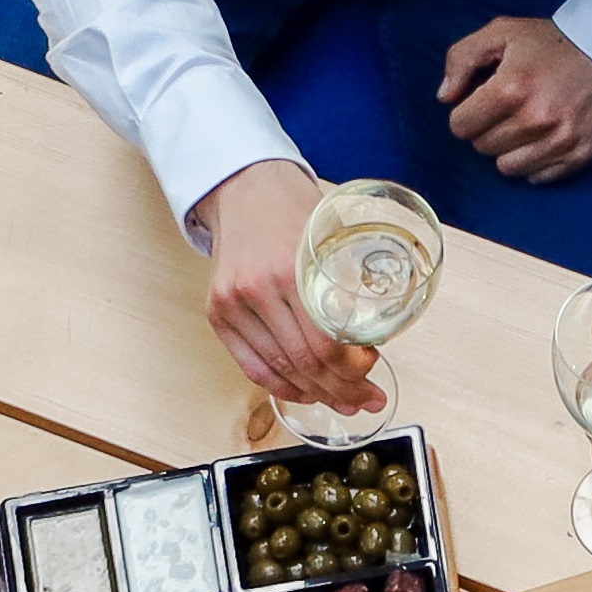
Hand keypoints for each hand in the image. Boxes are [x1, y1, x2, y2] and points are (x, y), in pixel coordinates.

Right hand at [199, 161, 373, 408]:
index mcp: (289, 271)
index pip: (325, 344)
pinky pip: (250, 366)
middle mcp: (256, 290)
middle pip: (304, 363)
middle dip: (342, 390)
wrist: (245, 189)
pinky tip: (305, 393)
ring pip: (279, 370)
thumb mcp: (330, 237)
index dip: (353, 370)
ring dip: (316, 393)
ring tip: (342, 402)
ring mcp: (232, 304)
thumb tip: (375, 335)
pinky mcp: (217, 313)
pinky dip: (281, 386)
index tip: (372, 370)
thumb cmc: (293, 210)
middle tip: (367, 399)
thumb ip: (347, 281)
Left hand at [436, 14, 591, 184]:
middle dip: (488, 129)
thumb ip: (462, 59)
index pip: (461, 126)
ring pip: (508, 167)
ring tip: (526, 125)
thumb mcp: (501, 32)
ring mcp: (560, 142)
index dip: (466, 113)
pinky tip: (545, 137)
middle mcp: (534, 120)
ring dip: (510, 149)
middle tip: (508, 109)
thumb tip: (445, 97)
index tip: (482, 103)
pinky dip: (536, 162)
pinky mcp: (581, 156)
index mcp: (510, 89)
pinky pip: (538, 177)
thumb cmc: (554, 41)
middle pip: (483, 147)